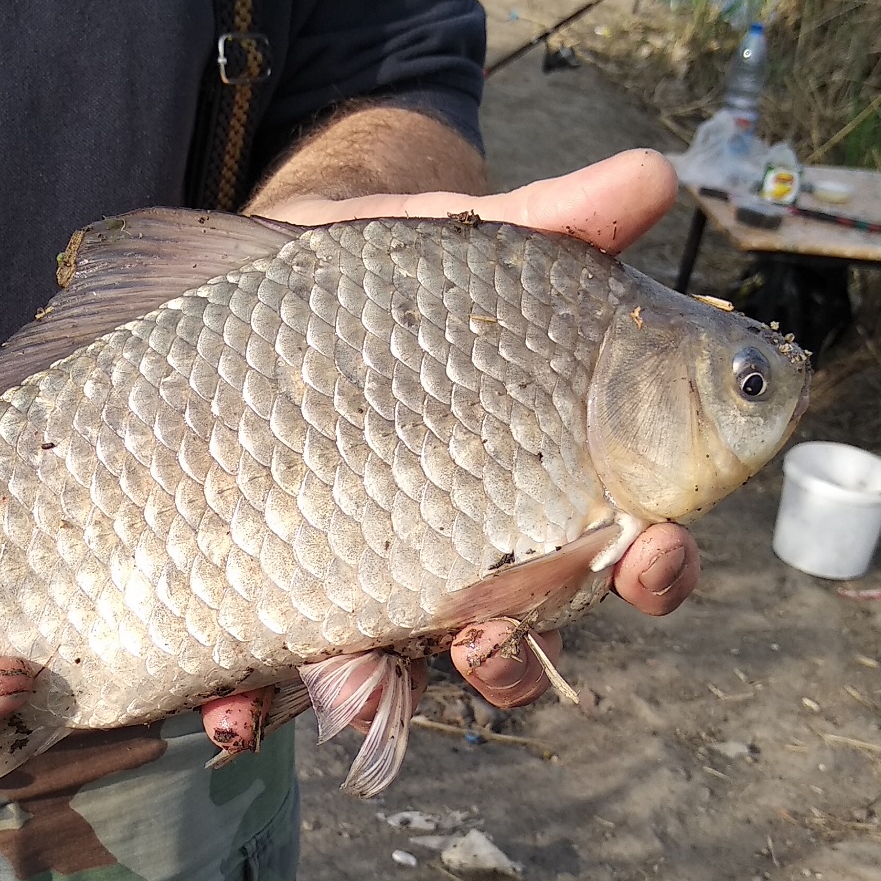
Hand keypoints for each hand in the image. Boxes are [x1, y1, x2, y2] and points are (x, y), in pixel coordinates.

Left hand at [206, 151, 699, 742]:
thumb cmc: (389, 280)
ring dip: (381, 695)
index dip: (656, 565)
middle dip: (514, 656)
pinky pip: (267, 676)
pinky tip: (223, 705)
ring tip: (351, 682)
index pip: (627, 550)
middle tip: (493, 640)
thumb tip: (657, 174)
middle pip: (517, 638)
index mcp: (541, 488)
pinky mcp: (270, 597)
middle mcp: (465, 557)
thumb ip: (559, 222)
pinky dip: (247, 702)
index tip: (655, 551)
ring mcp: (366, 586)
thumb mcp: (466, 247)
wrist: (257, 281)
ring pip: (396, 677)